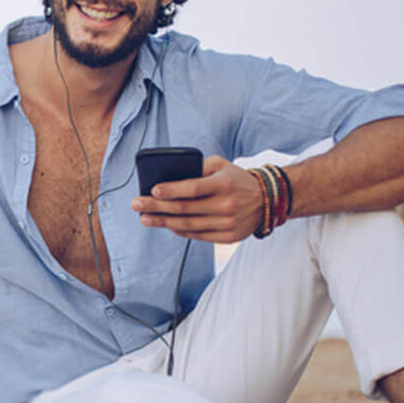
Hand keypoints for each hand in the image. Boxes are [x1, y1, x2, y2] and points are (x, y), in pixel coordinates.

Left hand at [131, 155, 264, 242]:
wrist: (267, 200)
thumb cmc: (236, 179)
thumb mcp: (221, 165)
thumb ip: (198, 168)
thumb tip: (169, 177)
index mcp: (224, 184)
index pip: (192, 188)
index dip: (171, 190)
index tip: (152, 190)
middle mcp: (226, 205)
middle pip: (184, 209)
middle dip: (156, 207)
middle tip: (136, 205)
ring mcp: (228, 223)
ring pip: (188, 225)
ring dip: (163, 222)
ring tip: (144, 218)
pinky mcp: (228, 237)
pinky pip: (198, 235)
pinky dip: (180, 230)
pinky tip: (166, 224)